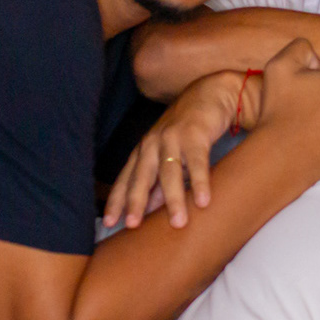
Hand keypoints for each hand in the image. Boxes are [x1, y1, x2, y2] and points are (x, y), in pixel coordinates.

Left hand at [104, 70, 249, 230]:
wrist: (211, 94)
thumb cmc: (189, 130)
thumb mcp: (170, 156)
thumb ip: (159, 182)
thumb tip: (150, 211)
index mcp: (143, 150)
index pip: (125, 179)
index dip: (116, 201)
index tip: (108, 223)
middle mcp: (153, 143)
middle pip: (141, 176)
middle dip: (135, 201)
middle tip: (132, 225)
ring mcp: (173, 137)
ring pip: (170, 172)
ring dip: (174, 199)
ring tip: (178, 223)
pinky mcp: (196, 134)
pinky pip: (198, 162)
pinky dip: (200, 181)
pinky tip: (203, 201)